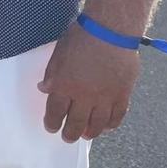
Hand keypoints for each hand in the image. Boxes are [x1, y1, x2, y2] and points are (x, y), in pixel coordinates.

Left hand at [38, 21, 140, 142]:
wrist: (110, 30)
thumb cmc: (80, 38)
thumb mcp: (59, 53)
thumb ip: (52, 74)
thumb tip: (44, 89)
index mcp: (65, 85)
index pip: (55, 112)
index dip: (51, 122)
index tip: (51, 127)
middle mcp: (84, 96)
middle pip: (75, 123)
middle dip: (69, 133)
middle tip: (67, 137)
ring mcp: (105, 97)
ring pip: (97, 125)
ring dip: (89, 132)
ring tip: (85, 135)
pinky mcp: (122, 95)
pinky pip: (117, 117)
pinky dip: (111, 125)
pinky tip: (106, 127)